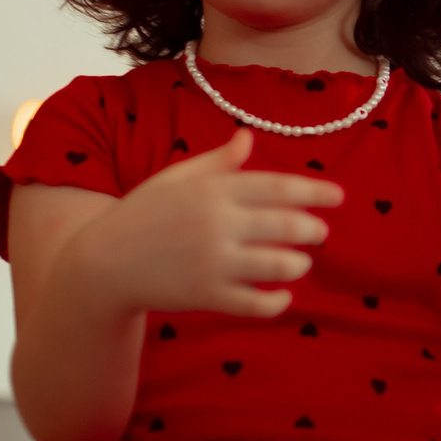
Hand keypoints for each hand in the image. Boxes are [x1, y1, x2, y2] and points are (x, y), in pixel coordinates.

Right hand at [74, 128, 343, 317]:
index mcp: (211, 189)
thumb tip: (248, 137)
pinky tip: (283, 296)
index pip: (277, 186)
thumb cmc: (143, 214)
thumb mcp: (175, 179)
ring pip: (278, 265)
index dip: (314, 191)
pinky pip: (255, 303)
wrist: (102, 263)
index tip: (338, 197)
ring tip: (301, 262)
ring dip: (299, 264)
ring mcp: (211, 261)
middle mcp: (215, 223)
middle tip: (319, 233)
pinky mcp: (206, 296)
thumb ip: (216, 163)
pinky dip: (276, 301)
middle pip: (286, 225)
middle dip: (312, 229)